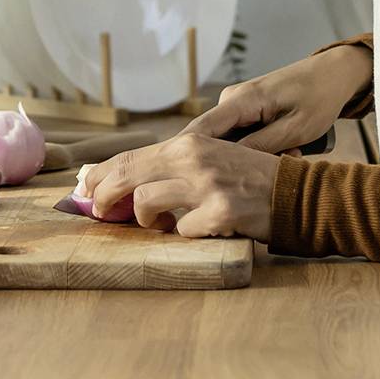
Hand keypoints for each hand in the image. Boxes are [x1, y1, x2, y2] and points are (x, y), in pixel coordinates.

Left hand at [79, 133, 280, 240]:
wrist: (295, 193)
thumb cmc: (248, 178)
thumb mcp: (209, 159)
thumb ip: (172, 167)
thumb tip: (124, 182)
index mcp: (188, 143)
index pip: (129, 156)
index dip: (100, 174)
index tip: (83, 188)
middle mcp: (193, 158)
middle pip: (126, 176)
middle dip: (103, 197)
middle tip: (98, 213)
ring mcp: (206, 185)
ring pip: (146, 203)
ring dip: (145, 221)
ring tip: (159, 225)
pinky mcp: (220, 213)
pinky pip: (182, 231)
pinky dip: (186, 236)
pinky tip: (201, 231)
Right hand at [182, 46, 368, 154]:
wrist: (334, 73)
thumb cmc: (320, 97)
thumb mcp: (296, 128)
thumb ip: (261, 146)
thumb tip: (228, 166)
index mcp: (241, 100)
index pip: (199, 131)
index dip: (188, 157)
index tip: (190, 184)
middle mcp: (231, 99)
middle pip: (215, 142)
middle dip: (241, 162)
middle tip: (283, 162)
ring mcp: (237, 104)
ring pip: (232, 142)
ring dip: (256, 155)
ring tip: (294, 152)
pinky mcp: (245, 109)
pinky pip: (242, 135)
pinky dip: (261, 147)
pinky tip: (289, 147)